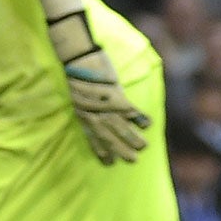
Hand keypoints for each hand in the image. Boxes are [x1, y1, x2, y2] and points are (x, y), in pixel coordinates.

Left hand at [46, 9, 148, 163]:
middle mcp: (93, 115)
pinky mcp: (116, 96)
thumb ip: (82, 104)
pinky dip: (139, 118)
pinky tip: (148, 125)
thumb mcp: (74, 93)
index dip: (101, 151)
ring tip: (143, 147)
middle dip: (120, 150)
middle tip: (132, 161)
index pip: (92, 138)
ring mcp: (105, 106)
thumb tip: (85, 109)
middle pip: (109, 137)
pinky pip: (131, 110)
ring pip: (121, 127)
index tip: (109, 163)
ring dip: (133, 138)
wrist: (76, 56)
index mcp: (82, 114)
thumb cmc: (72, 71)